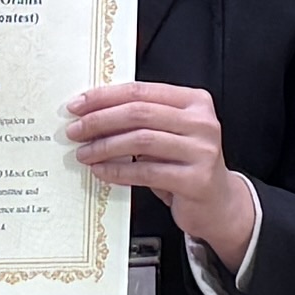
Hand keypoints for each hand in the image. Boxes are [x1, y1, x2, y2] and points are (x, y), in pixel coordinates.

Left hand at [69, 81, 261, 272]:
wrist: (218, 203)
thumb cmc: (187, 164)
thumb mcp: (171, 133)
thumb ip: (144, 118)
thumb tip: (92, 113)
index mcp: (195, 101)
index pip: (141, 91)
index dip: (106, 97)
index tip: (78, 105)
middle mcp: (202, 122)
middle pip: (139, 113)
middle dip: (100, 120)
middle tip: (75, 130)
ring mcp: (202, 151)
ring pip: (140, 141)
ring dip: (104, 146)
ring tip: (84, 153)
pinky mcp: (196, 179)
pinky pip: (146, 172)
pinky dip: (118, 170)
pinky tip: (101, 171)